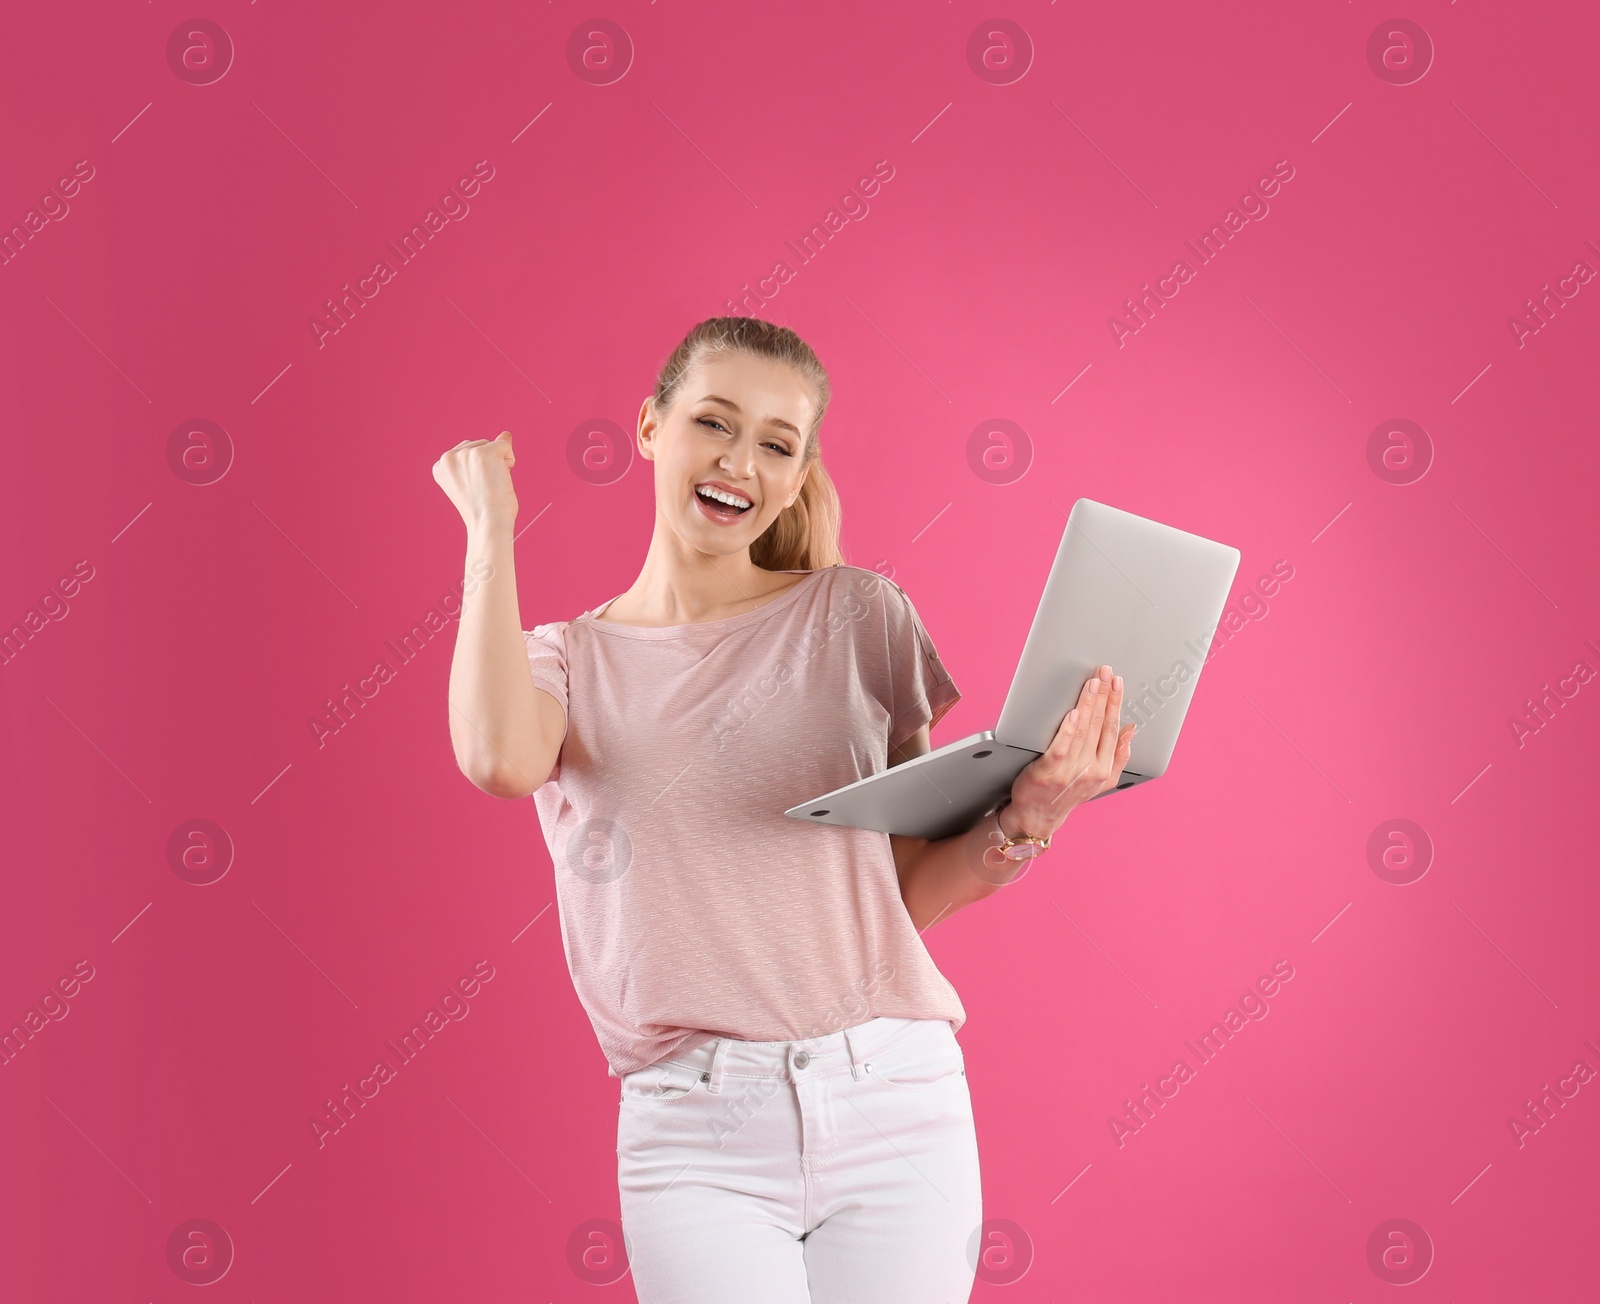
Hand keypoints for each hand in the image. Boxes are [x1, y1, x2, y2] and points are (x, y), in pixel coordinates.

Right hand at [433, 430, 518, 529]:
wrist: (488, 524)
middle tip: (485, 488)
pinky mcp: (485, 452)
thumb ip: (484, 455)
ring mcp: (466, 453)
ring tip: (492, 485)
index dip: (478, 470)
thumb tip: (506, 434)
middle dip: (489, 464)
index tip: (474, 489)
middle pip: (479, 445)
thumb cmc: (484, 510)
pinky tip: (501, 478)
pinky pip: (506, 445)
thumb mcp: (477, 480)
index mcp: (440, 466)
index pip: (466, 452)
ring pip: (493, 445)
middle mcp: (449, 457)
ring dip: (499, 463)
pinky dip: (510, 461)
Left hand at [1001, 664, 1134, 842]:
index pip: (1112, 728)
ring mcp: (1068, 771)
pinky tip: (1074, 712)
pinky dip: (1069, 729)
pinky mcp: (1047, 771)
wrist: (1038, 816)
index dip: (1115, 703)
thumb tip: (1131, 730)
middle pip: (1098, 725)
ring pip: (1082, 730)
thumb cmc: (1068, 793)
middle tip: (1105, 673)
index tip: (1117, 683)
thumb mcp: (1101, 780)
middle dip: (1104, 696)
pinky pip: (1061, 746)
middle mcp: (1089, 770)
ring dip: (1089, 704)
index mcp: (1103, 769)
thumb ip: (1118, 756)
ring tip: (1092, 683)